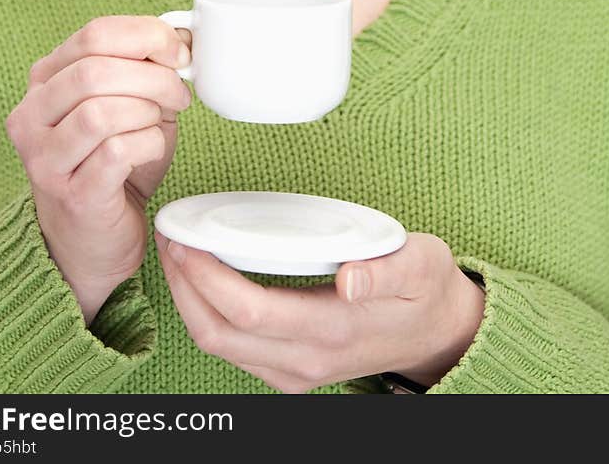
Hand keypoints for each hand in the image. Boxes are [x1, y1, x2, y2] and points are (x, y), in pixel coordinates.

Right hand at [6, 16, 191, 324]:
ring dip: (147, 111)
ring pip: (100, 110)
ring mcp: (44, 159)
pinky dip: (148, 144)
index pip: (93, 35)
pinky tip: (151, 150)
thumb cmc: (115, 164)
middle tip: (178, 94)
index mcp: (44, 81)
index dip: (145, 35)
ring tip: (161, 123)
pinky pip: (116, 151)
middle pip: (95, 70)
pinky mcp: (70, 194)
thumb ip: (145, 67)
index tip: (178, 52)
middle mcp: (31, 117)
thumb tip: (182, 37)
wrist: (95, 240)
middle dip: (153, 76)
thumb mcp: (129, 102)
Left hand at [154, 229, 485, 392]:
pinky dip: (207, 312)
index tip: (186, 238)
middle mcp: (305, 361)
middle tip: (169, 236)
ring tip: (178, 249)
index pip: (248, 311)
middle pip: (217, 333)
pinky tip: (204, 276)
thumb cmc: (426, 288)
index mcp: (332, 330)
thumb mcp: (421, 265)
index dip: (206, 277)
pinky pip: (232, 348)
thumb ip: (386, 272)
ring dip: (189, 299)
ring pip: (218, 345)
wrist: (439, 333)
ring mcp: (294, 372)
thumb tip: (349, 277)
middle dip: (183, 285)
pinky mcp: (289, 369)